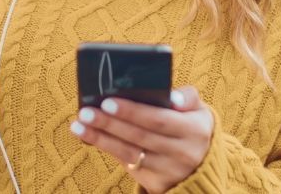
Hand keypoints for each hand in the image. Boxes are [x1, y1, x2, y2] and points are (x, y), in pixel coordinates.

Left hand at [70, 86, 213, 193]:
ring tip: (79, 124)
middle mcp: (182, 153)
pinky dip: (106, 148)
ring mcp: (168, 171)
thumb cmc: (191, 128)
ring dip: (101, 137)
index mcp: (194, 131)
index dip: (133, 111)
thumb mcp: (199, 111)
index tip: (108, 101)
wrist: (201, 165)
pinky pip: (127, 163)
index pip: (159, 119)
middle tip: (86, 111)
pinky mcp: (156, 183)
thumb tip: (172, 96)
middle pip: (139, 136)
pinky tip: (89, 136)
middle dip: (110, 123)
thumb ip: (188, 97)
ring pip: (129, 153)